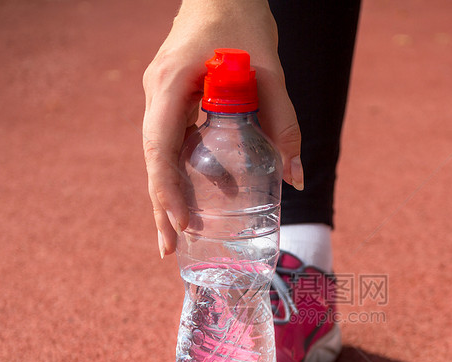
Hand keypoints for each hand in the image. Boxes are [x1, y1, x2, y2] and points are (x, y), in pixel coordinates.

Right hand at [142, 0, 302, 256]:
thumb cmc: (243, 21)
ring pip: (160, 155)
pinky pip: (172, 143)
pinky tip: (198, 197)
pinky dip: (181, 172)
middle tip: (169, 250)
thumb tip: (297, 179)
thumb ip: (284, 123)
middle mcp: (158, 93)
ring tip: (179, 236)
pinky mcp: (172, 99)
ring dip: (168, 195)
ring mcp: (161, 96)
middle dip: (162, 206)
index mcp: (172, 83)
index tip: (182, 223)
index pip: (160, 144)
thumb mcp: (270, 71)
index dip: (167, 187)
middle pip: (154, 159)